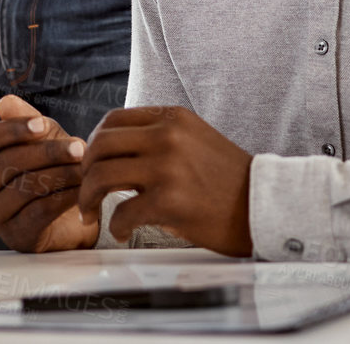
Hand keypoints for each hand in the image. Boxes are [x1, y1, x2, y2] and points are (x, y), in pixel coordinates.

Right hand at [0, 94, 97, 252]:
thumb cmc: (55, 172)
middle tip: (79, 147)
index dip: (12, 130)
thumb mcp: (46, 140)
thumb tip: (6, 102)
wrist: (75, 216)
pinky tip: (81, 190)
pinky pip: (38, 212)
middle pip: (7, 163)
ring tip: (85, 168)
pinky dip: (63, 197)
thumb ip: (29, 121)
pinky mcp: (16, 236)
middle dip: (47, 152)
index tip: (42, 124)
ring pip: (23, 187)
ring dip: (59, 174)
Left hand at [77, 106, 253, 255]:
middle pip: (100, 145)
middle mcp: (167, 136)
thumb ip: (157, 140)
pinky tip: (123, 230)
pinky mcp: (169, 201)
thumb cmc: (229, 180)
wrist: (264, 205)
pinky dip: (115, 226)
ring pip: (102, 176)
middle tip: (86, 191)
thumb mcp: (194, 140)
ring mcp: (167, 167)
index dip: (94, 142)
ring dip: (89, 198)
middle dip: (85, 171)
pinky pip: (122, 212)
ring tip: (92, 212)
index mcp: (172, 118)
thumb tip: (116, 153)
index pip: (114, 119)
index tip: (92, 163)